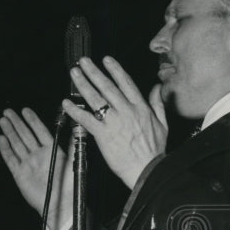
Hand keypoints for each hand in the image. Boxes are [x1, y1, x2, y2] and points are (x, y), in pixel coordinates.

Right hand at [0, 107, 73, 229]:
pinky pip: (11, 159)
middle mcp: (38, 155)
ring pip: (17, 144)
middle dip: (17, 123)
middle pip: (25, 135)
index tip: (25, 110)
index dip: (32, 120)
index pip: (40, 131)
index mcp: (51, 151)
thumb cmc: (69, 185)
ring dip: (10, 132)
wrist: (60, 204)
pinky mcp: (20, 174)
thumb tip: (77, 127)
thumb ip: (73, 143)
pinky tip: (1, 138)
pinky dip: (6, 149)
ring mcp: (28, 164)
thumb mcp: (73, 161)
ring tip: (3, 120)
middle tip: (8, 111)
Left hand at [62, 55, 167, 189]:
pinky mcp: (103, 135)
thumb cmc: (154, 150)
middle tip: (83, 62)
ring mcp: (114, 122)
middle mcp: (126, 111)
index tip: (106, 60)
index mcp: (140, 108)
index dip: (115, 69)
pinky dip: (75, 111)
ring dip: (83, 84)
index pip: (126, 83)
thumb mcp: (163, 124)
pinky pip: (86, 119)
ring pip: (95, 99)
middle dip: (94, 72)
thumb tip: (156, 88)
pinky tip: (66, 103)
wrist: (147, 170)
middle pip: (107, 87)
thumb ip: (157, 103)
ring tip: (74, 74)